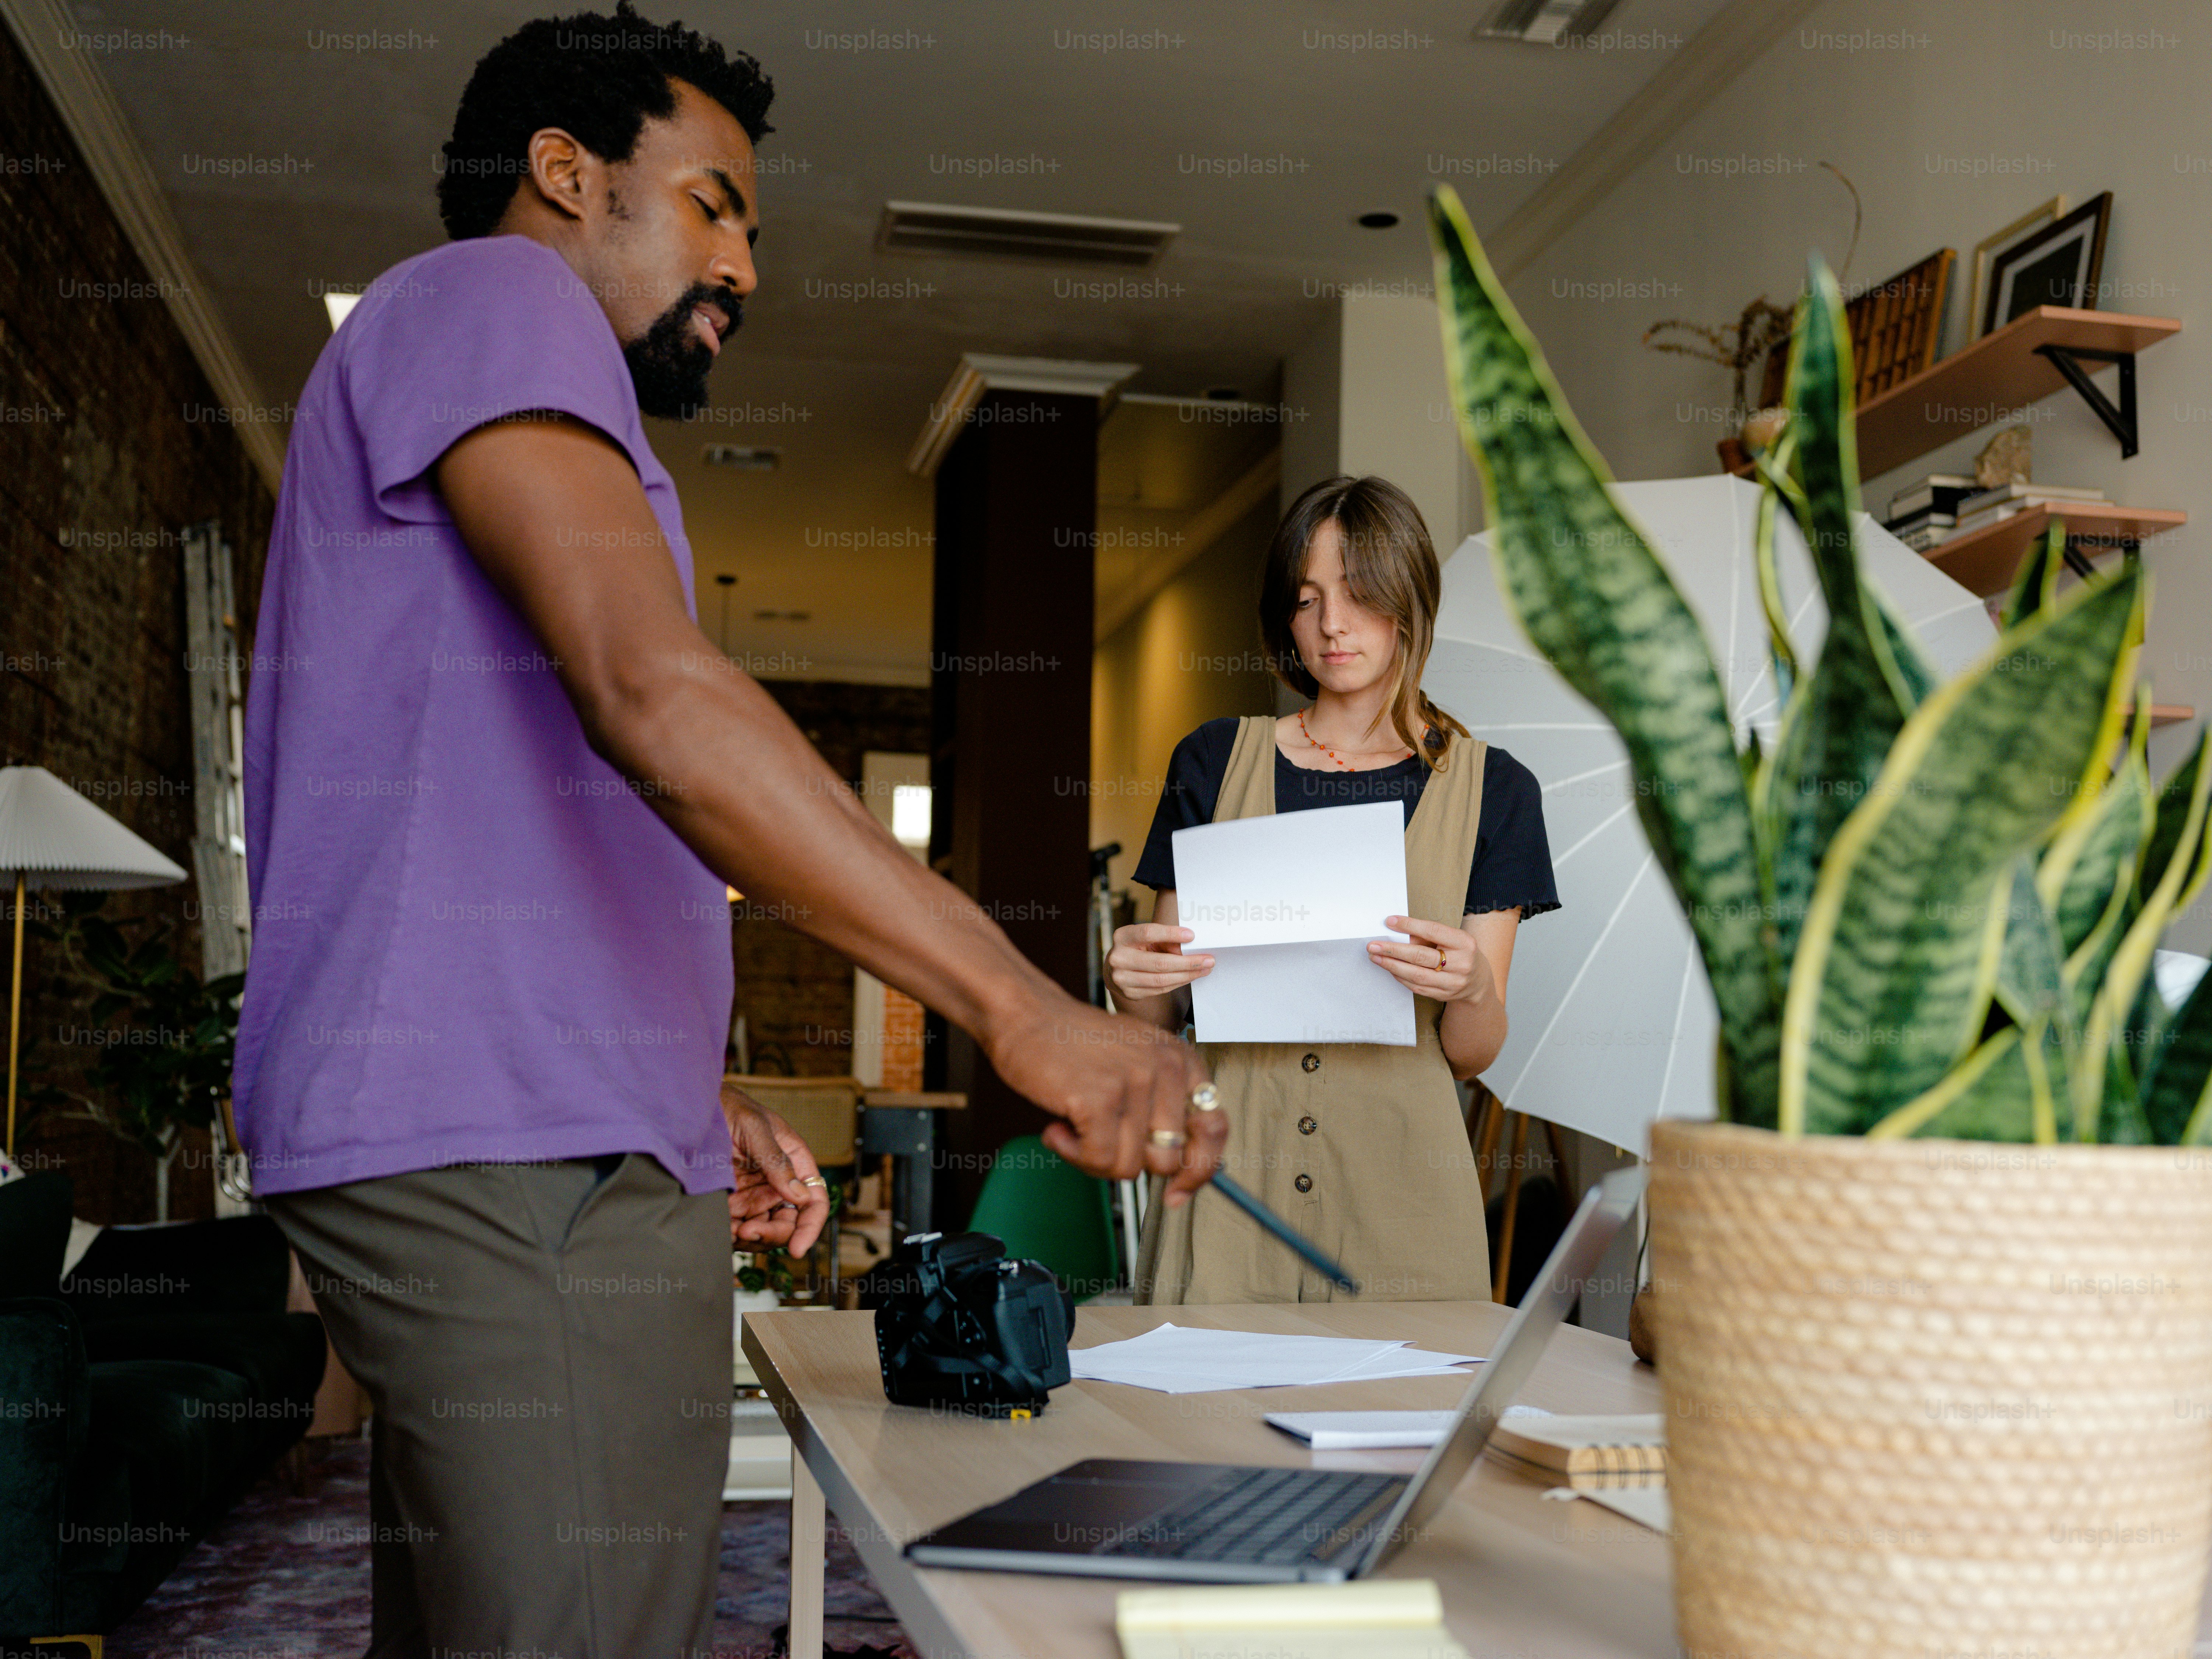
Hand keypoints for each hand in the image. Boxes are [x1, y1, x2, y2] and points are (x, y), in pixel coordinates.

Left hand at [722, 1082, 830, 1254]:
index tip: (797, 1248)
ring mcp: (753, 1191)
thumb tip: (800, 1195)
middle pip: (788, 1221)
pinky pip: (737, 1225)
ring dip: (751, 1236)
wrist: (688, 1105)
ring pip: (763, 1228)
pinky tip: (723, 1227)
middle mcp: (776, 1180)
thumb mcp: (754, 1126)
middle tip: (749, 1232)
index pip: (813, 1198)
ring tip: (733, 1229)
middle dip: (773, 1234)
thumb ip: (777, 1160)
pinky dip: (732, 1233)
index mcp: (793, 1160)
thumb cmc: (726, 1104)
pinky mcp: (730, 1199)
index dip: (810, 1226)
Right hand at [981, 991, 1226, 1209]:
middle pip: (1166, 1159)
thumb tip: (1178, 1168)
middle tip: (1100, 1140)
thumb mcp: (1136, 1061)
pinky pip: (1098, 1160)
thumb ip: (1162, 1104)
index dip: (1199, 1169)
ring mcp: (1135, 1082)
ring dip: (1093, 1159)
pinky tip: (1058, 1129)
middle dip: (1129, 1161)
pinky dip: (1072, 1155)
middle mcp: (1166, 1068)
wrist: (1024, 1014)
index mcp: (1180, 1060)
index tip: (1178, 1192)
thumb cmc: (1073, 1042)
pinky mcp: (1100, 1097)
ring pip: (1129, 1167)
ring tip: (1074, 1127)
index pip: (1215, 1128)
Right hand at [1104, 921, 1212, 1007]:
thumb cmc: (1138, 948)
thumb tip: (1190, 948)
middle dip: (1188, 962)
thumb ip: (1165, 940)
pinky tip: (1191, 976)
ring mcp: (1121, 978)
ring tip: (1205, 969)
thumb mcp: (1147, 938)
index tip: (1192, 936)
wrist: (1116, 969)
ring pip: (1161, 979)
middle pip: (1159, 962)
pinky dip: (1178, 983)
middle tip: (1208, 960)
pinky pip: (1160, 989)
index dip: (1171, 934)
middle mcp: (1118, 958)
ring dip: (1187, 975)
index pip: (1148, 933)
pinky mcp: (1129, 993)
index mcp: (1122, 936)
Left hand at [1369, 914, 1495, 1005]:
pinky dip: (1400, 977)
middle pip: (1421, 956)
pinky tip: (1390, 968)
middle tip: (1373, 946)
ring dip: (1392, 966)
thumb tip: (1398, 933)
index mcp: (1464, 943)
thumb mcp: (1451, 938)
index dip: (1410, 925)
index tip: (1389, 921)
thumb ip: (1428, 935)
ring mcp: (1453, 983)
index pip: (1433, 931)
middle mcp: (1461, 964)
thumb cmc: (1460, 953)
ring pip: (1416, 975)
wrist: (1478, 981)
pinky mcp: (1444, 995)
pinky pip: (1417, 987)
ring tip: (1376, 957)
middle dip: (1393, 950)